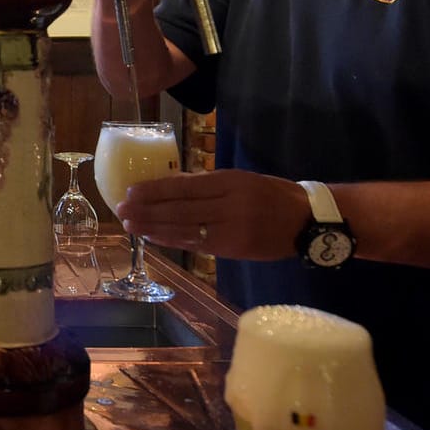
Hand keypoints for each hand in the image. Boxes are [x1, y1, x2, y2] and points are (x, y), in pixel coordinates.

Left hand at [113, 170, 310, 260]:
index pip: (184, 186)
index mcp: (231, 182)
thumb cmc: (272, 193)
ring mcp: (232, 230)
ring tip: (130, 225)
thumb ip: (207, 182)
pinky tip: (154, 238)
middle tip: (121, 210)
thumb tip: (170, 182)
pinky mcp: (234, 250)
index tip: (130, 191)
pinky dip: (173, 241)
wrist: (308, 221)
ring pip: (185, 229)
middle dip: (147, 211)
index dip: (155, 191)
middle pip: (180, 209)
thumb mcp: (241, 178)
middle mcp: (230, 206)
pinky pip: (197, 245)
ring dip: (154, 228)